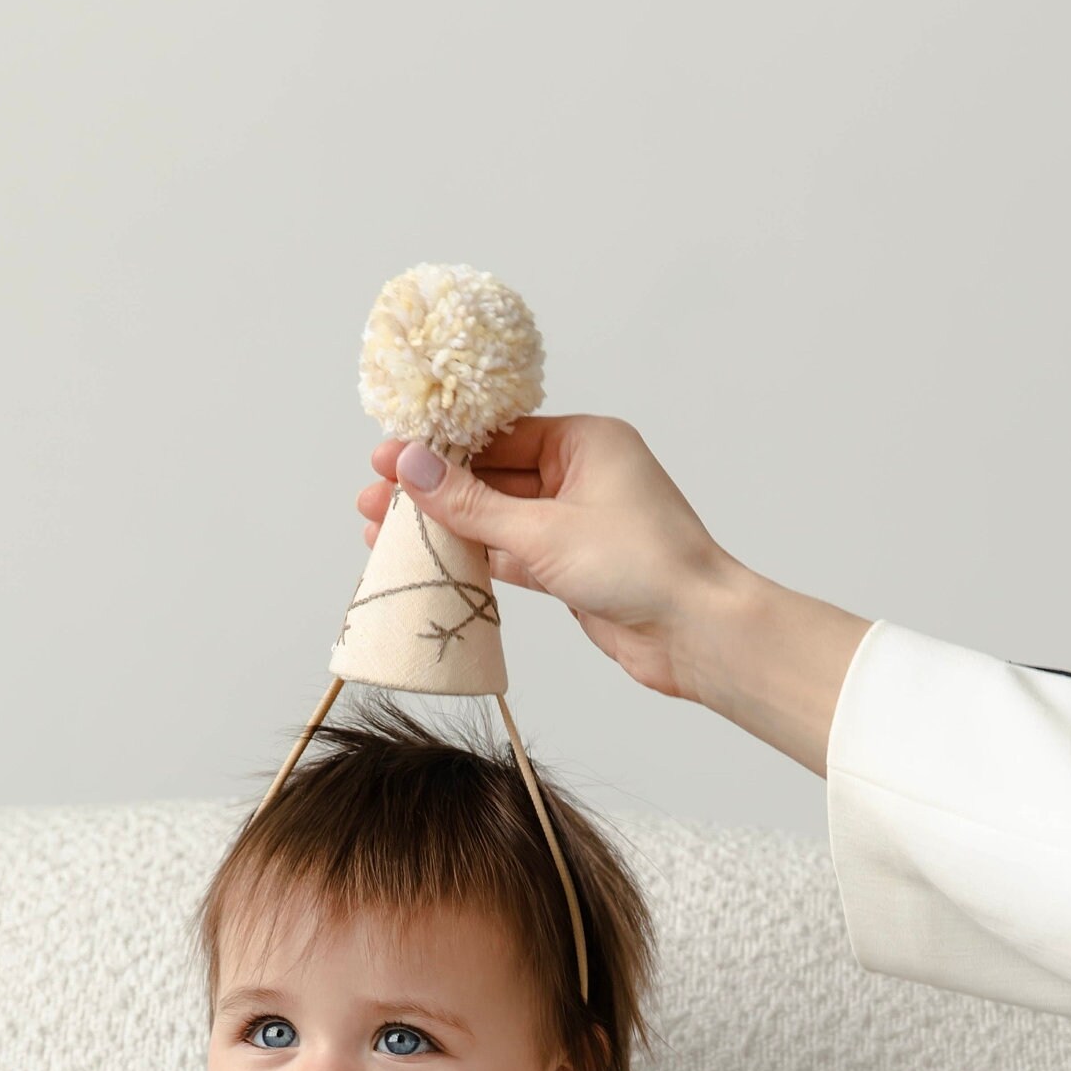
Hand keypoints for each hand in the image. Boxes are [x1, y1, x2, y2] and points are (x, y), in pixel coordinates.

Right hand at [354, 417, 869, 769]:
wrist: (698, 635)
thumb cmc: (644, 567)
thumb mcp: (544, 531)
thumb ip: (471, 504)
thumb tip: (411, 467)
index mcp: (586, 442)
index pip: (496, 434)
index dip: (438, 448)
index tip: (387, 457)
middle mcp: (581, 475)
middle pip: (489, 475)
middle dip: (431, 491)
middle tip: (372, 500)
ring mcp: (574, 523)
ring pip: (494, 519)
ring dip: (444, 528)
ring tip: (382, 534)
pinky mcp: (569, 568)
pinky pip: (507, 554)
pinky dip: (469, 559)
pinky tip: (425, 561)